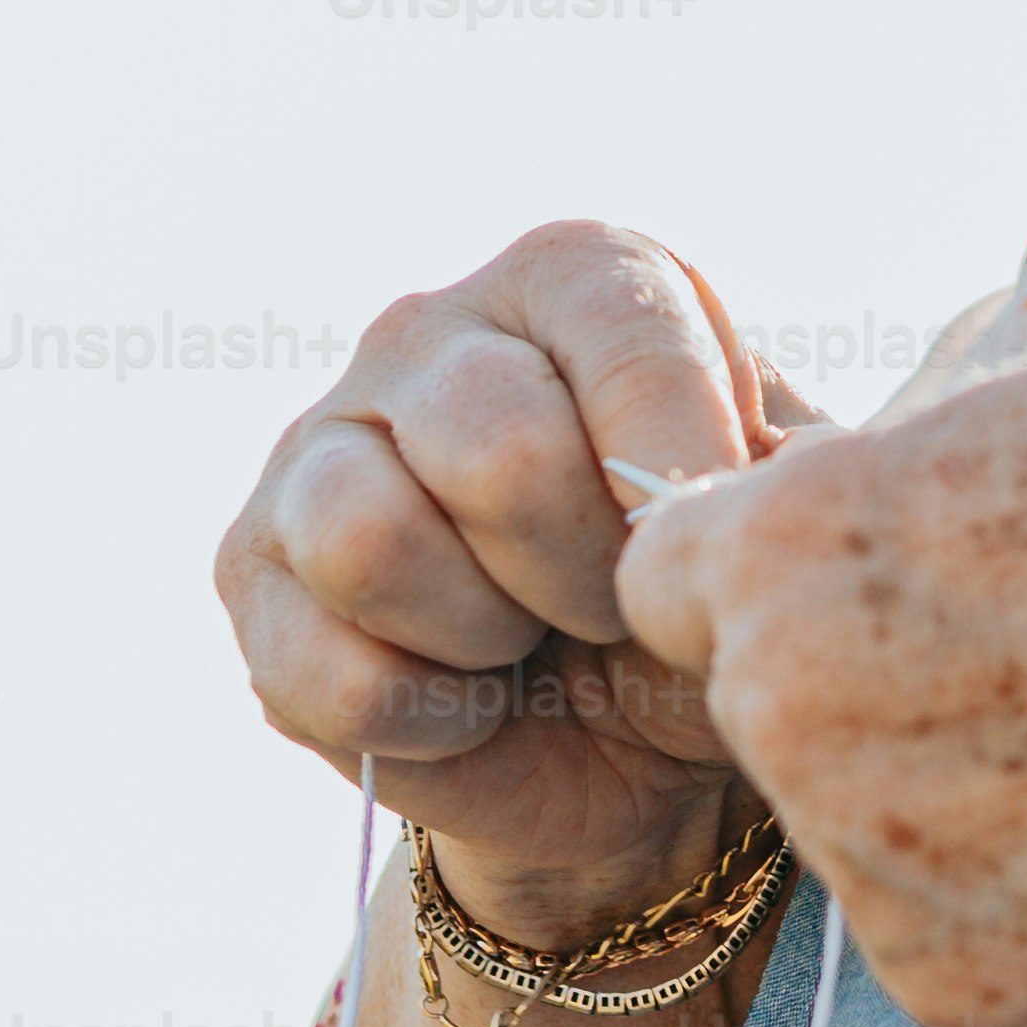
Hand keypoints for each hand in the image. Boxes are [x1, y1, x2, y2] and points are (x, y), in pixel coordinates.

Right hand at [216, 222, 824, 936]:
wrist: (626, 747)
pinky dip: (430, 721)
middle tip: (611, 608)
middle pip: (491, 440)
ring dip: (486, 633)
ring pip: (370, 537)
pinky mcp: (251, 574)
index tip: (692, 542)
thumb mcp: (768, 525)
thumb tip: (728, 494)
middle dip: (583, 567)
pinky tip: (468, 701)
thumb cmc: (698, 594)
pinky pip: (330, 668)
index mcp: (569, 279)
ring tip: (527, 643)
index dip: (674, 454)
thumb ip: (774, 482)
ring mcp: (317, 448)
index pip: (614, 318)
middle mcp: (428, 334)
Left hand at [610, 346, 1026, 1026]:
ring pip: (868, 838)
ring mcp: (869, 873)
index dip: (781, 575)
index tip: (876, 583)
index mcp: (790, 544)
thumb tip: (887, 503)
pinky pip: (955, 947)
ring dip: (957, 812)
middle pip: (772, 712)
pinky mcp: (961, 998)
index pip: (673, 572)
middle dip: (869, 696)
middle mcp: (789, 715)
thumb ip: (918, 477)